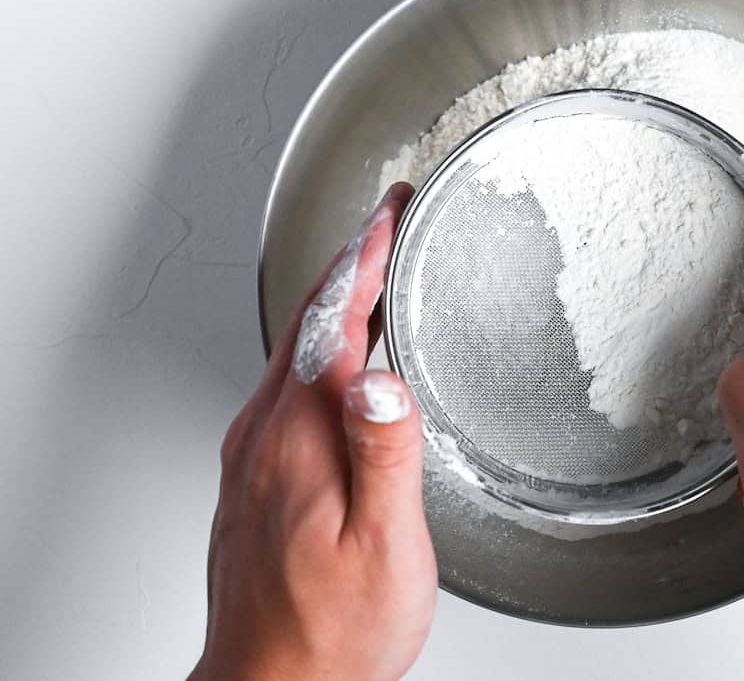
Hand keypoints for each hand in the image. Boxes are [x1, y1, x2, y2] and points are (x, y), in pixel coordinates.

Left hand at [191, 183, 436, 680]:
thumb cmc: (330, 631)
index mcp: (298, 438)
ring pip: (295, 352)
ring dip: (334, 303)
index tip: (387, 214)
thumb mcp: (382, 546)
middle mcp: (264, 437)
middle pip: (305, 323)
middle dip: (349, 263)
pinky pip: (288, 387)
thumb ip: (385, 455)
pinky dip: (321, 349)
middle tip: (387, 225)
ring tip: (374, 275)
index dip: (363, 259)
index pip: (330, 321)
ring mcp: (253, 456)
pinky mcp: (255, 477)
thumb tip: (386, 378)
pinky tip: (344, 360)